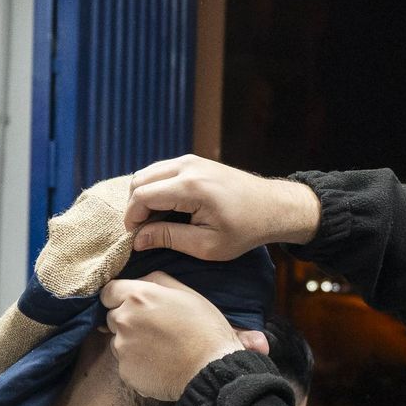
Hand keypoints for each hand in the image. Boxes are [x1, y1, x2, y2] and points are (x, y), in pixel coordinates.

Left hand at [100, 273, 266, 400]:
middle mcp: (124, 320)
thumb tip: (139, 282)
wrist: (211, 368)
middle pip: (111, 317)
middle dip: (127, 320)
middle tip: (153, 329)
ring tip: (159, 349)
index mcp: (138, 297)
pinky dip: (137, 363)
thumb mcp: (187, 293)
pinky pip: (125, 363)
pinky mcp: (125, 371)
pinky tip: (158, 364)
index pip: (108, 292)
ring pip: (118, 341)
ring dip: (131, 343)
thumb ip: (157, 281)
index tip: (132, 305)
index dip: (118, 298)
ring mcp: (122, 347)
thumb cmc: (204, 328)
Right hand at [125, 155, 320, 258]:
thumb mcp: (207, 245)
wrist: (273, 207)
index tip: (135, 238)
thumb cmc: (245, 230)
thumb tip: (138, 239)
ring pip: (148, 173)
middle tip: (143, 231)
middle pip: (139, 180)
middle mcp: (188, 166)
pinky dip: (155, 188)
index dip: (132, 218)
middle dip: (134, 207)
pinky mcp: (194, 161)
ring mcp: (191, 160)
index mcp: (191, 187)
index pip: (142, 195)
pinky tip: (165, 209)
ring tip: (154, 222)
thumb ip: (170, 238)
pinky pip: (162, 171)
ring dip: (143, 196)